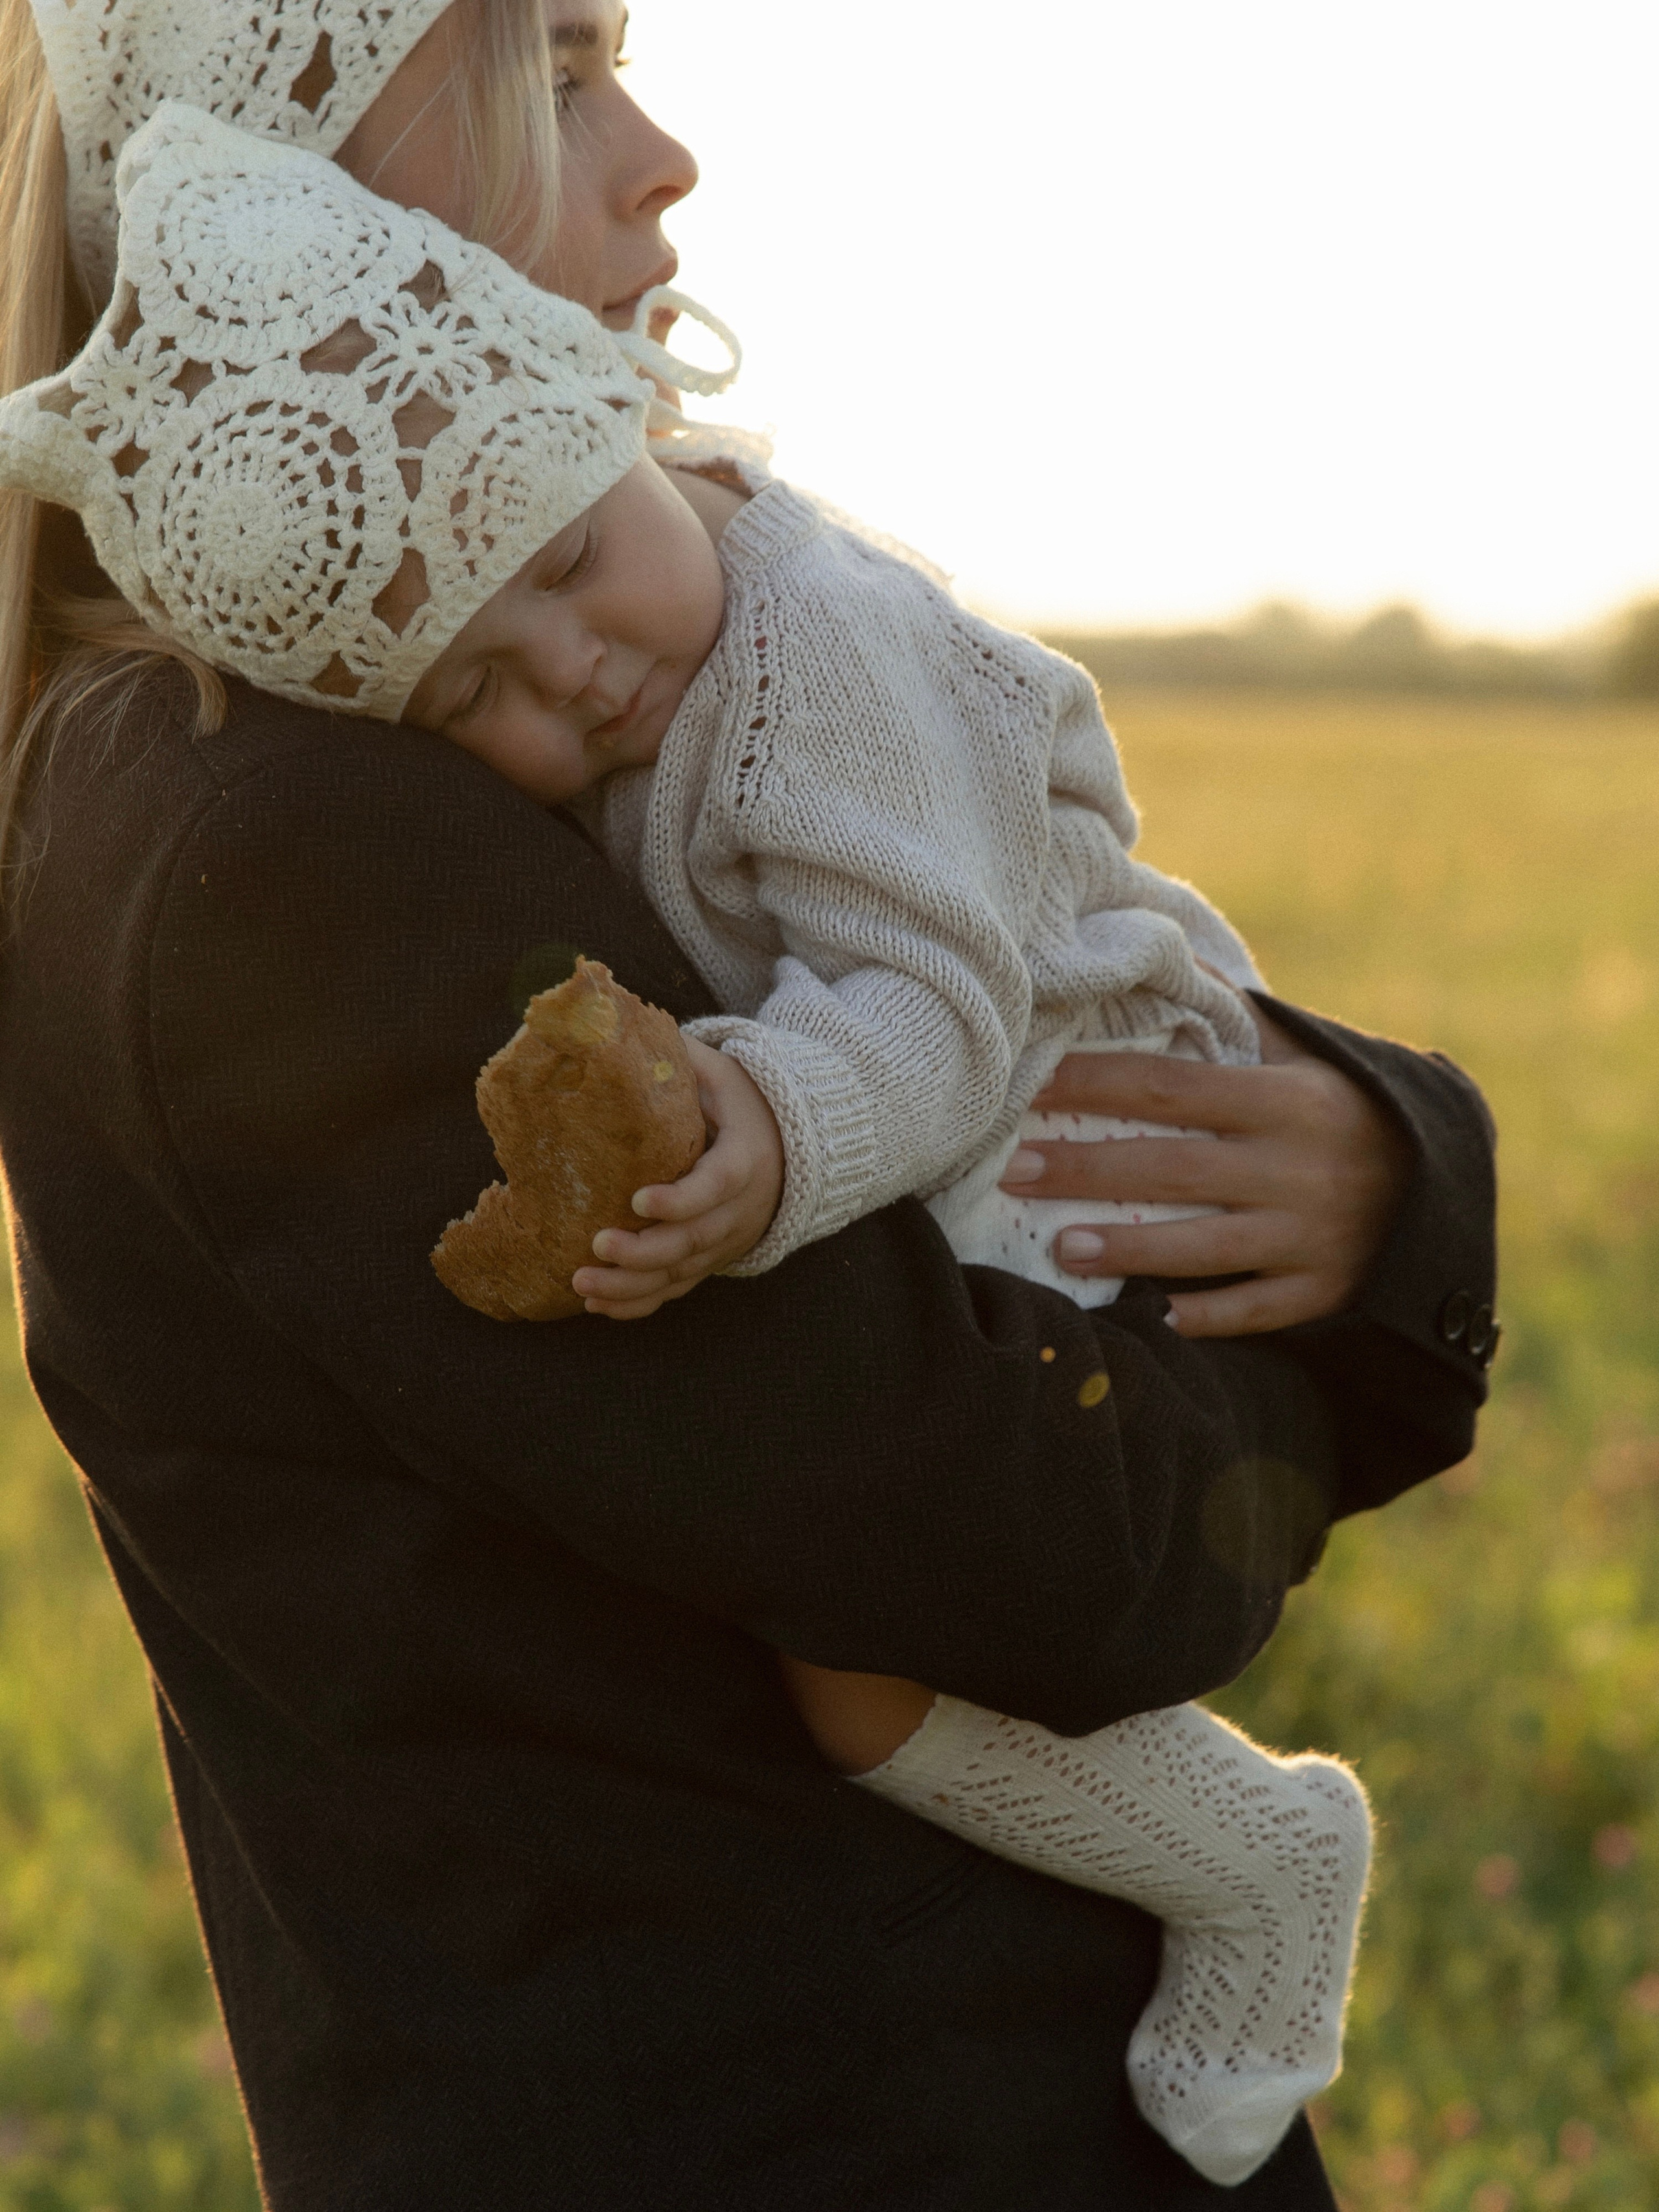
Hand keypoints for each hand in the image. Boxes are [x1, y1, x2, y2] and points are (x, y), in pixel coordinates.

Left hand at [570, 1038, 784, 1319]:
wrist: (787, 1146)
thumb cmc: (739, 1102)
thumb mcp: (719, 1071)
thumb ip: (676, 1056)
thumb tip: (608, 1025)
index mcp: (745, 1159)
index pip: (717, 1185)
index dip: (682, 1198)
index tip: (639, 1198)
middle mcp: (740, 1210)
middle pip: (694, 1239)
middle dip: (645, 1251)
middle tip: (597, 1246)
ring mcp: (725, 1242)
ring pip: (681, 1273)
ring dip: (631, 1284)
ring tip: (581, 1284)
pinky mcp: (708, 1260)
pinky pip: (675, 1290)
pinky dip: (639, 1303)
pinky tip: (597, 1304)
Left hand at [999, 1005, 1410, 1336]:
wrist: (1440, 1179)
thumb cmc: (1342, 1105)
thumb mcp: (1304, 1053)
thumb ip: (1232, 1015)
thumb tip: (1156, 952)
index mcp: (1288, 1100)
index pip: (1171, 1086)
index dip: (1096, 1083)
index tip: (1031, 1083)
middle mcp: (1297, 1168)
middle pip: (1173, 1168)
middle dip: (1088, 1169)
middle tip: (1014, 1171)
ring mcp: (1311, 1236)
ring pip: (1206, 1247)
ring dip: (1129, 1249)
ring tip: (1059, 1248)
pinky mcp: (1323, 1290)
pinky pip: (1253, 1310)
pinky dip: (1201, 1316)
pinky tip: (1144, 1319)